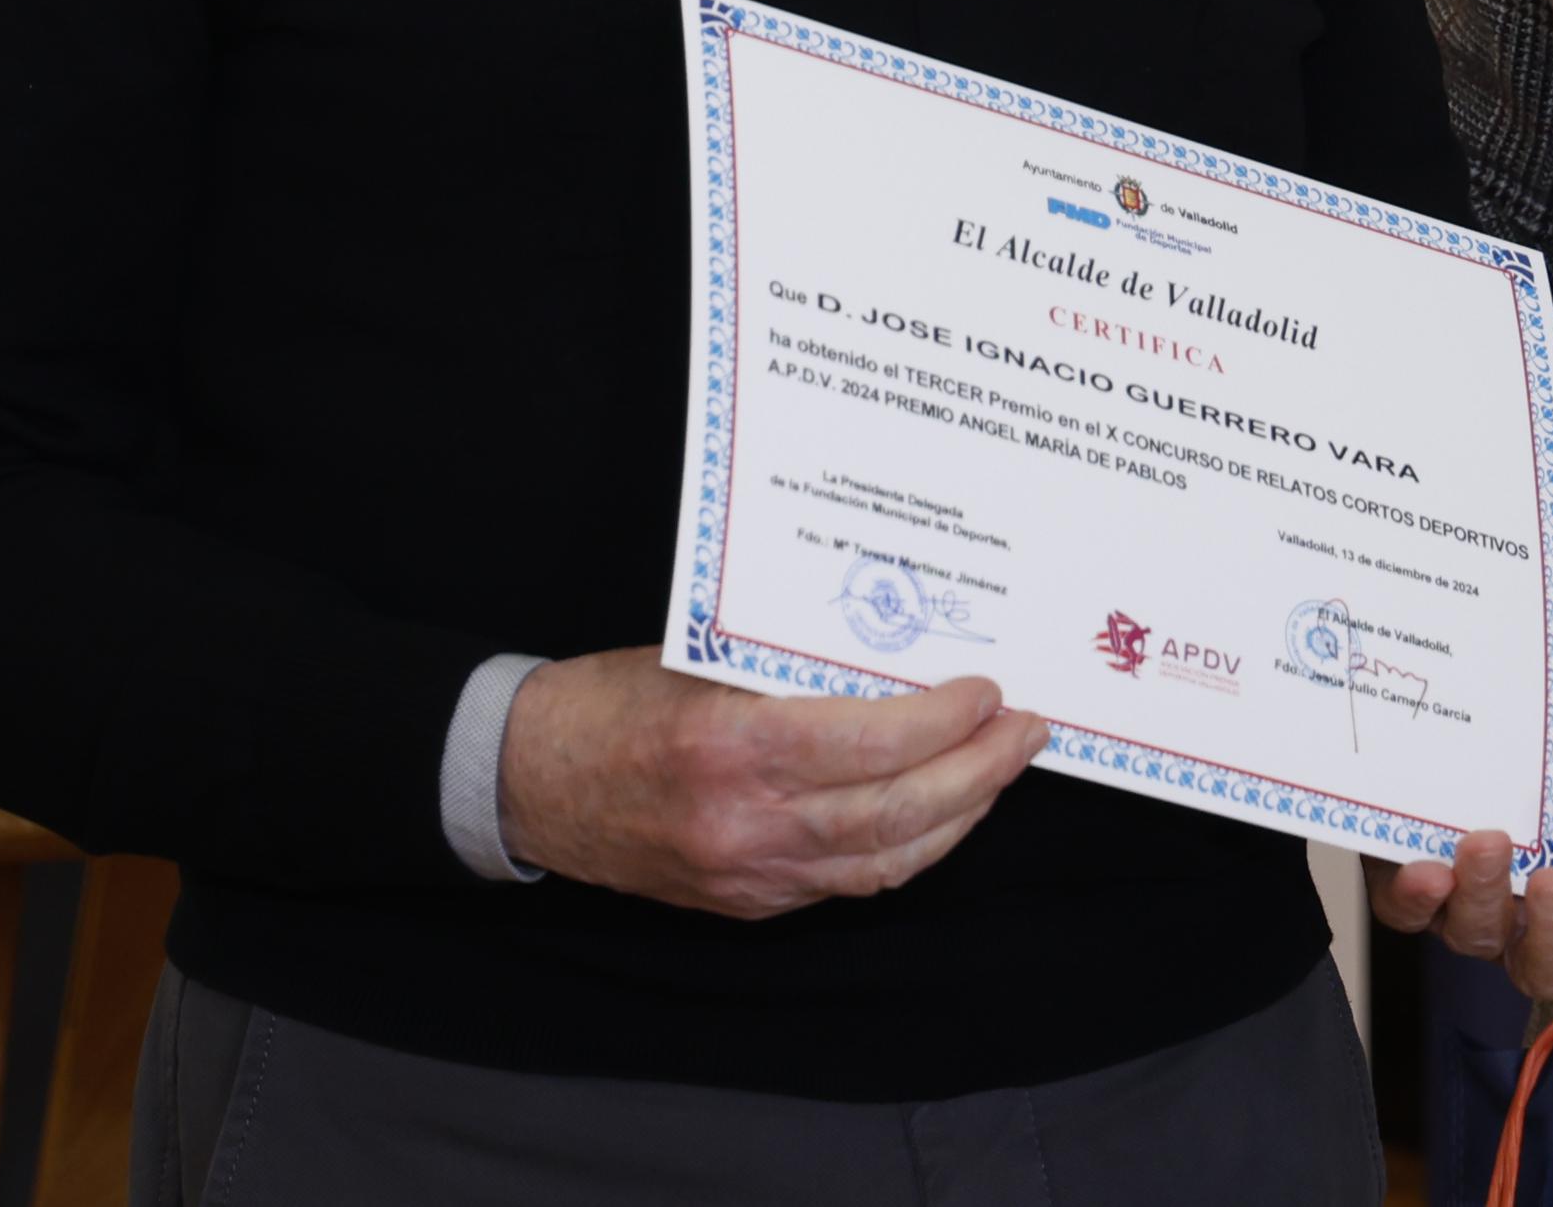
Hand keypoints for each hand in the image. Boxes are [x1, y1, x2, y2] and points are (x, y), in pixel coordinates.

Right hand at [494, 649, 1050, 918]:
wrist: (526, 780)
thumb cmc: (607, 700)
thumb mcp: (698, 657)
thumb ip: (789, 666)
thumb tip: (895, 649)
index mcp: (732, 745)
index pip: (872, 743)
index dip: (944, 722)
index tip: (986, 691)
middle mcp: (745, 823)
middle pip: (897, 813)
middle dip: (978, 773)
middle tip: (1025, 731)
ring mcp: (748, 874)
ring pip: (885, 861)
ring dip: (957, 816)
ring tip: (998, 770)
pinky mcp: (747, 902)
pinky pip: (848, 882)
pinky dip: (905, 848)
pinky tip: (937, 812)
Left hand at [1370, 692, 1552, 1077]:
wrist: (1493, 690)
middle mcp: (1540, 925)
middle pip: (1552, 980)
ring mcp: (1476, 908)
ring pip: (1476, 943)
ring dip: (1483, 900)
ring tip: (1486, 842)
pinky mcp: (1415, 883)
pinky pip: (1407, 915)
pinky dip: (1415, 899)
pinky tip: (1426, 869)